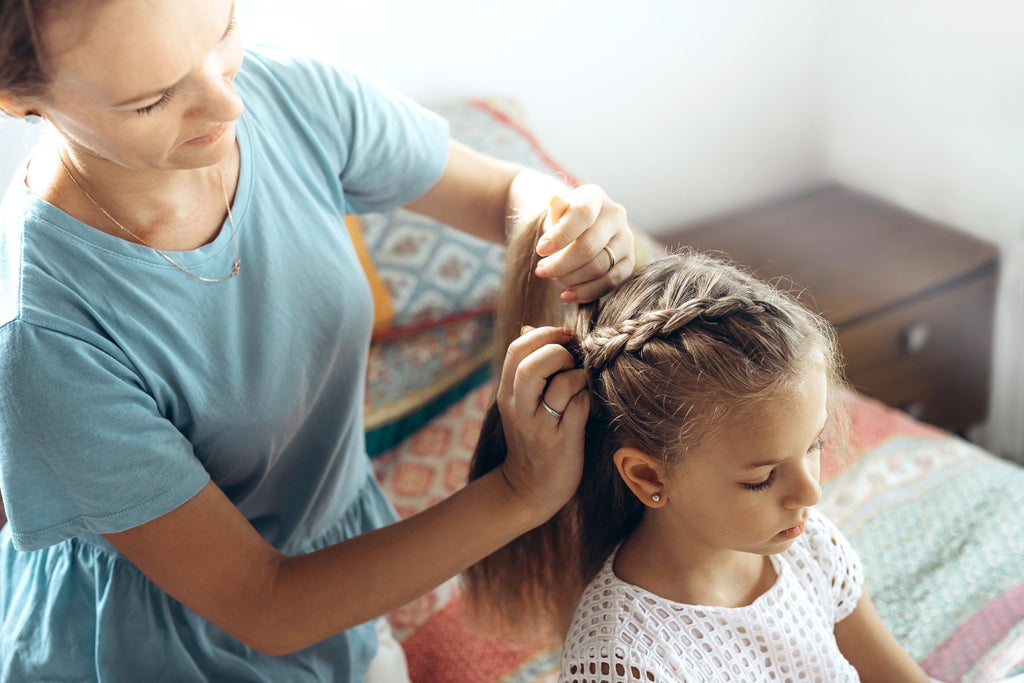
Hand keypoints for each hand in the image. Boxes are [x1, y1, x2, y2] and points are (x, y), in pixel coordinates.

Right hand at [496, 326, 589, 517]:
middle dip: (557, 352)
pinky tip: (587, 402)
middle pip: (531, 364)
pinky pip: (579, 406)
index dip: (543, 334)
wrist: (531, 488)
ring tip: (579, 381)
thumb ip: (524, 367)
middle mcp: (519, 408)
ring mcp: (540, 425)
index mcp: (507, 394)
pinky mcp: (562, 440)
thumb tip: (527, 328)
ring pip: (559, 384)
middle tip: (570, 359)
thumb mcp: (520, 402)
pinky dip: (587, 396)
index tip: (562, 337)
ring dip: (576, 375)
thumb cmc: (533, 437)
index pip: (517, 349)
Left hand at [533, 185, 633, 302]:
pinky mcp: (628, 261)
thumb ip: (555, 210)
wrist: (579, 231)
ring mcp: (626, 239)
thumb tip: (555, 199)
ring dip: (571, 278)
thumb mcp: (555, 213)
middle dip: (561, 264)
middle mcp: (616, 215)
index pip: (582, 214)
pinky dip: (586, 292)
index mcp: (595, 196)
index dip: (561, 235)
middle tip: (541, 271)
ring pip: (598, 267)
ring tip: (554, 279)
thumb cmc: (562, 221)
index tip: (540, 251)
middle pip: (589, 247)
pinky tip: (567, 294)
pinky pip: (609, 282)